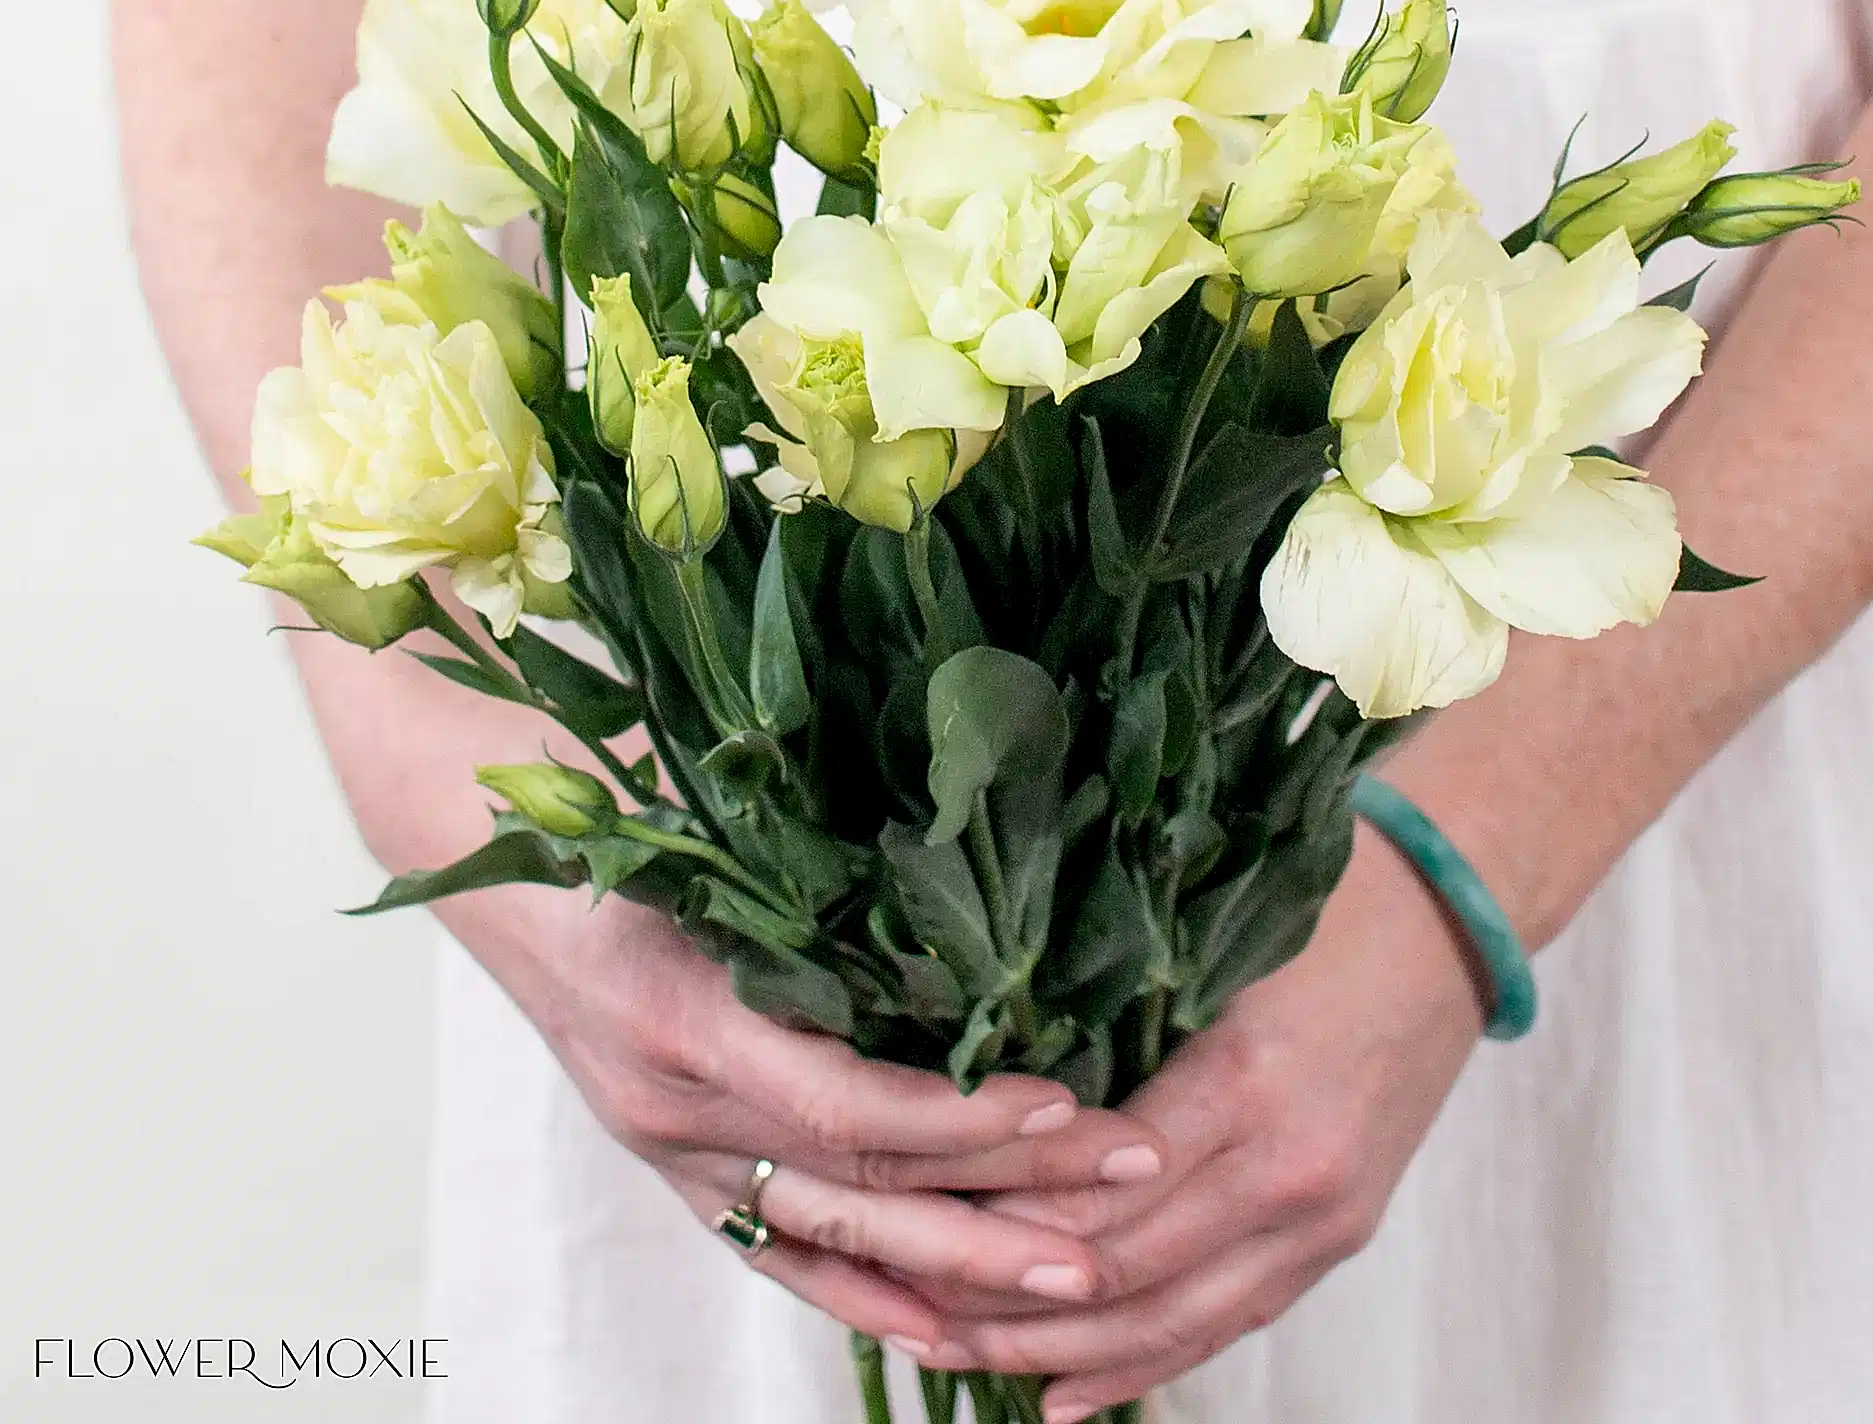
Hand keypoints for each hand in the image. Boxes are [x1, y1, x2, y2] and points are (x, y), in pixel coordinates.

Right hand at [445, 881, 1167, 1358]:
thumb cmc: (597, 809)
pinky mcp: (670, 1158)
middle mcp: (673, 1100)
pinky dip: (856, 1288)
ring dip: (956, 1264)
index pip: (846, 1101)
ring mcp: (667, 1142)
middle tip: (1122, 1202)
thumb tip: (958, 849)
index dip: (961, 1118)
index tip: (1067, 1104)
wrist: (488, 848)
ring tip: (1074, 1274)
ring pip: (828, 1229)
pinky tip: (937, 1325)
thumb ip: (803, 857)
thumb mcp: (699, 816)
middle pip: (857, 1181)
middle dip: (999, 1206)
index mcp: (684, 1013)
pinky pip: (771, 1245)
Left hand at [936, 819, 1485, 1420]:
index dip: (1002, 1226)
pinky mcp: (1336, 1238)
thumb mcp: (1213, 949)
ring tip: (963, 1360)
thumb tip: (1001, 1095)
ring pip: (1174, 1323)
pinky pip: (1229, 1323)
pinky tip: (1071, 1392)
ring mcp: (1320, 1220)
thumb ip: (1119, 1026)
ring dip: (1064, 1354)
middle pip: (1127, 1278)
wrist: (1451, 919)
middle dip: (1010, 1308)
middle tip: (910, 1316)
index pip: (1100, 1194)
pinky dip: (1146, 1363)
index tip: (914, 1227)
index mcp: (1243, 1085)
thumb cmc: (1325, 906)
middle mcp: (1286, 1172)